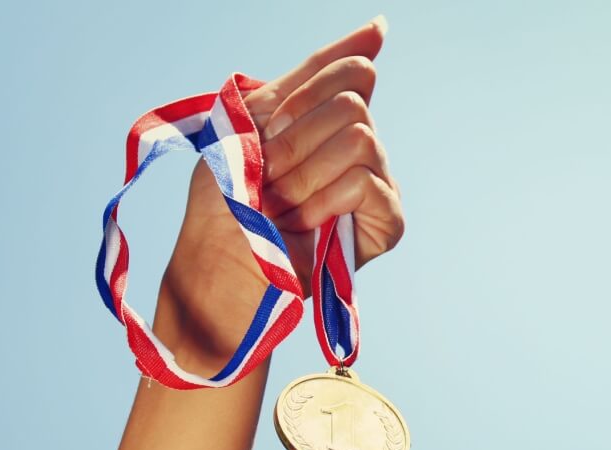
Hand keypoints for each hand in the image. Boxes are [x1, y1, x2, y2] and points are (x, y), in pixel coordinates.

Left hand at [157, 17, 402, 374]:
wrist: (221, 262)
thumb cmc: (228, 198)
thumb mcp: (256, 120)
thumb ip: (308, 77)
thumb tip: (379, 27)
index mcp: (331, 118)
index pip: (352, 70)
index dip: (307, 92)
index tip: (270, 127)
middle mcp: (363, 146)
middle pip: (353, 100)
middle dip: (297, 138)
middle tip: (267, 177)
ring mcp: (380, 183)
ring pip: (359, 137)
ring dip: (304, 171)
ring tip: (281, 204)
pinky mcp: (389, 222)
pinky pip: (365, 180)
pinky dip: (322, 199)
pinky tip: (303, 222)